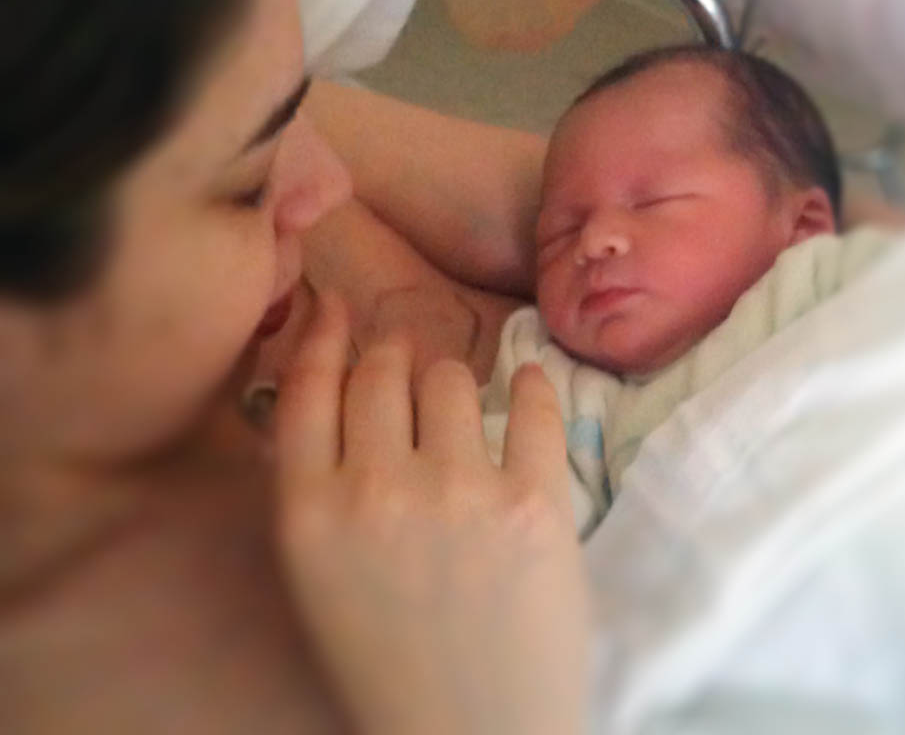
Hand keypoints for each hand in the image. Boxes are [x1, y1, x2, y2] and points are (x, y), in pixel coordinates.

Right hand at [274, 294, 588, 734]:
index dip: (326, 334)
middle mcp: (377, 488)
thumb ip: (317, 483)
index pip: (309, 387)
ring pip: (450, 378)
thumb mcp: (318, 576)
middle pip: (381, 370)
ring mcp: (458, 491)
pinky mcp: (534, 502)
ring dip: (453, 382)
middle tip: (409, 368)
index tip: (341, 306)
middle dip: (393, 359)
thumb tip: (341, 388)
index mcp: (310, 513)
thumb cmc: (388, 660)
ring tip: (461, 408)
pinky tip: (529, 385)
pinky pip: (532, 405)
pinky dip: (532, 387)